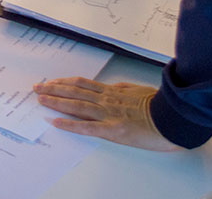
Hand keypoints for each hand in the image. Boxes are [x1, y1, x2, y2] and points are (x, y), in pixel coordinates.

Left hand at [34, 78, 179, 150]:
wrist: (174, 117)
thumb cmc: (162, 105)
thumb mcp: (140, 91)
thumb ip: (125, 89)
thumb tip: (116, 86)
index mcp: (114, 92)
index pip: (83, 84)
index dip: (65, 82)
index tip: (52, 81)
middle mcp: (107, 100)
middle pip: (75, 92)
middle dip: (54, 89)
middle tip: (37, 87)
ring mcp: (108, 114)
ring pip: (76, 105)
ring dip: (56, 102)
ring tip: (40, 99)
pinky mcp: (113, 129)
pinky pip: (87, 127)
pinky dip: (70, 124)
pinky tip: (56, 122)